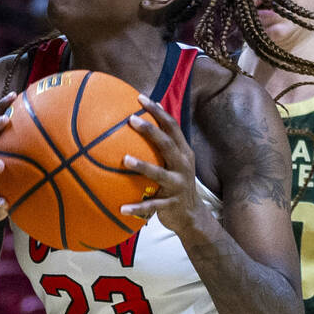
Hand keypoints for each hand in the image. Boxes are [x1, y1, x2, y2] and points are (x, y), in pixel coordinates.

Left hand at [120, 94, 205, 234]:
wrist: (192, 216)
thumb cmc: (176, 182)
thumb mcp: (175, 161)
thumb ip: (163, 144)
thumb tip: (140, 118)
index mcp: (183, 152)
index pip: (172, 127)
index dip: (158, 111)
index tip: (141, 98)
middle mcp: (183, 166)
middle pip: (167, 145)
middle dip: (150, 131)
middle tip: (131, 119)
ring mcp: (178, 185)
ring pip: (159, 174)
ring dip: (142, 166)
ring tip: (125, 159)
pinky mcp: (171, 204)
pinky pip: (152, 206)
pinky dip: (137, 207)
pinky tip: (121, 208)